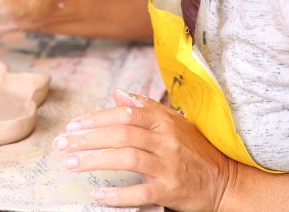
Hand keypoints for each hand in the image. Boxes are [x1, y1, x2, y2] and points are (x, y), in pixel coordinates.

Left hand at [55, 88, 233, 209]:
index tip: (73, 126)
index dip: (96, 118)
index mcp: (164, 121)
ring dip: (95, 160)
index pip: (124, 114)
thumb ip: (145, 107)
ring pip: (126, 158)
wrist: (225, 181)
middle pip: (121, 134)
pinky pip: (140, 192)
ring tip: (72, 163)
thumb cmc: (196, 150)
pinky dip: (117, 194)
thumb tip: (118, 93)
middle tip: (63, 144)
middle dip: (88, 138)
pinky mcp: (171, 190)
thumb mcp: (175, 122)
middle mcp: (166, 140)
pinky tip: (98, 194)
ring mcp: (169, 166)